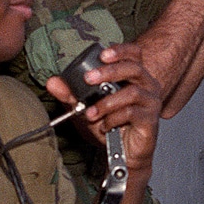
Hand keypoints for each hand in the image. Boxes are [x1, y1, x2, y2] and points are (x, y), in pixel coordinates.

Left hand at [45, 43, 160, 177]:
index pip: (134, 53)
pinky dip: (113, 118)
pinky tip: (105, 126)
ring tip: (90, 113)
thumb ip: (71, 93)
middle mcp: (147, 85)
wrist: (121, 154)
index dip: (121, 50)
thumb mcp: (85, 106)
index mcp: (134, 76)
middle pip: (134, 68)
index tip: (103, 55)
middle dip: (109, 72)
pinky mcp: (150, 119)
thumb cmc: (109, 125)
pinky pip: (132, 113)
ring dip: (107, 102)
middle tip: (89, 79)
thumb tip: (52, 82)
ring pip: (132, 92)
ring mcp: (150, 102)